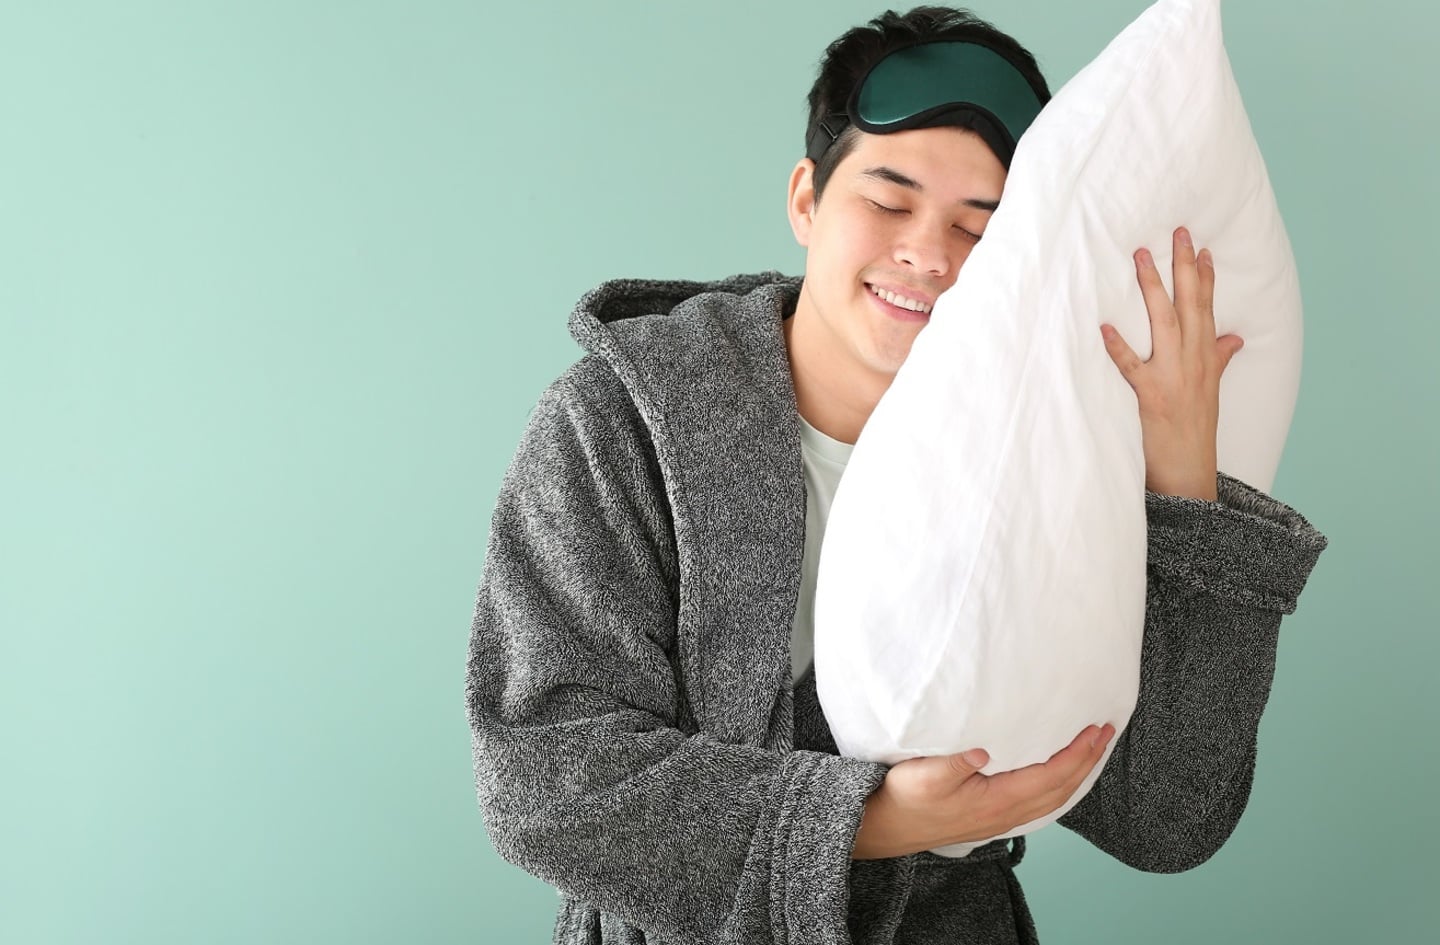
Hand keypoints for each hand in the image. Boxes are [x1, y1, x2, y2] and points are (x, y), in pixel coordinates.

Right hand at [851, 723, 1115, 859]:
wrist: (887, 828)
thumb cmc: (904, 799)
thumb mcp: (923, 775)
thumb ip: (954, 763)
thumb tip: (983, 749)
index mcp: (996, 801)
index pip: (1050, 776)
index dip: (1077, 754)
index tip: (1095, 730)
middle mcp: (1005, 813)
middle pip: (1061, 788)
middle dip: (1087, 760)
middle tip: (1106, 733)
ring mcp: (1001, 818)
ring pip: (1053, 797)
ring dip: (1077, 773)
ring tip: (1091, 750)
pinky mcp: (993, 817)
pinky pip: (1040, 801)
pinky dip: (1059, 784)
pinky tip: (1059, 774)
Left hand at [1100, 227, 1242, 500]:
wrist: (1189, 472)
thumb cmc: (1195, 430)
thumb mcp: (1211, 390)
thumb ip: (1220, 359)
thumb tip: (1235, 337)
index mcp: (1207, 357)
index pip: (1207, 308)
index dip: (1205, 276)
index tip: (1202, 246)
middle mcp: (1194, 361)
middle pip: (1190, 304)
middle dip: (1185, 266)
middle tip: (1178, 232)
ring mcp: (1173, 376)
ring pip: (1164, 322)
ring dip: (1153, 288)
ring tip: (1141, 256)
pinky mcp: (1151, 396)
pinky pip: (1131, 366)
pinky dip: (1117, 346)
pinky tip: (1103, 325)